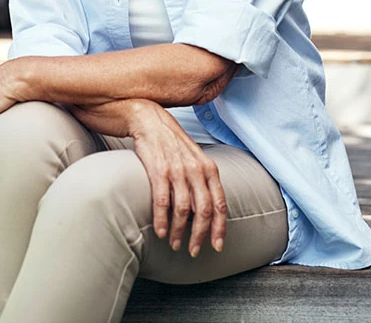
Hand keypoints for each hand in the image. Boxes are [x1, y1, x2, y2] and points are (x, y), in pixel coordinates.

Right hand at [127, 100, 226, 257]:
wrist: (150, 120)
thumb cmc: (173, 143)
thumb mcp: (195, 159)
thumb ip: (203, 182)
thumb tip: (205, 212)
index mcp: (209, 168)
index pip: (219, 204)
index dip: (219, 228)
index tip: (217, 246)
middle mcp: (196, 169)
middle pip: (203, 211)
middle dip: (199, 235)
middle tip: (193, 250)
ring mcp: (178, 170)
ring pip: (183, 210)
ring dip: (179, 231)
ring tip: (174, 243)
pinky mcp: (159, 170)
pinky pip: (163, 201)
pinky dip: (162, 220)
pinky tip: (161, 231)